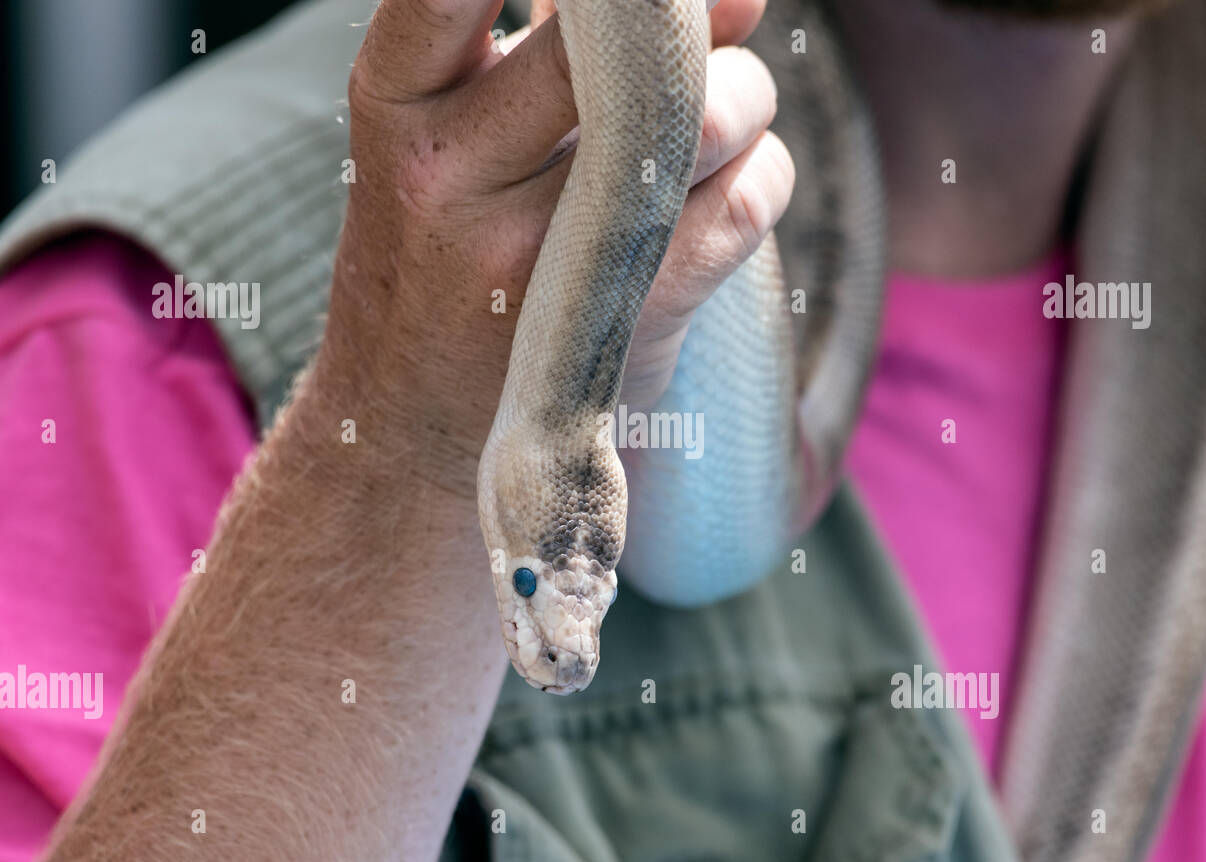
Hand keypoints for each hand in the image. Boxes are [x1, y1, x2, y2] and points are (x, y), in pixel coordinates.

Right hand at [318, 0, 794, 495]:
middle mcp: (449, 170)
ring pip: (709, 114)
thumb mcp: (453, 140)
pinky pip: (744, 202)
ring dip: (746, 100)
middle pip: (629, 39)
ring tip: (719, 124)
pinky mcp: (619, 320)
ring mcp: (534, 254)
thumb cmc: (444, 263)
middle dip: (697, 25)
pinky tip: (730, 194)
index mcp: (394, 101)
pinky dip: (763, 179)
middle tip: (713, 35)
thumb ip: (558, 49)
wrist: (412, 428)